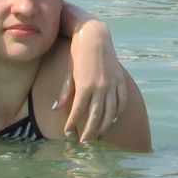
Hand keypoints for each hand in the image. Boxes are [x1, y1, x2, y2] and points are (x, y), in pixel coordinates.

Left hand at [57, 19, 129, 141]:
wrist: (94, 35)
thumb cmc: (78, 53)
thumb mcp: (69, 72)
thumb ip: (65, 92)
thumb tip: (56, 109)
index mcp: (85, 85)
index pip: (78, 111)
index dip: (72, 123)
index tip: (68, 133)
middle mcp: (100, 86)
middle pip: (96, 116)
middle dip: (89, 131)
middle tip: (84, 142)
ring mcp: (112, 83)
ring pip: (110, 111)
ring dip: (104, 126)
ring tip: (98, 136)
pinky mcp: (120, 79)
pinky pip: (121, 100)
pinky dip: (118, 112)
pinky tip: (113, 120)